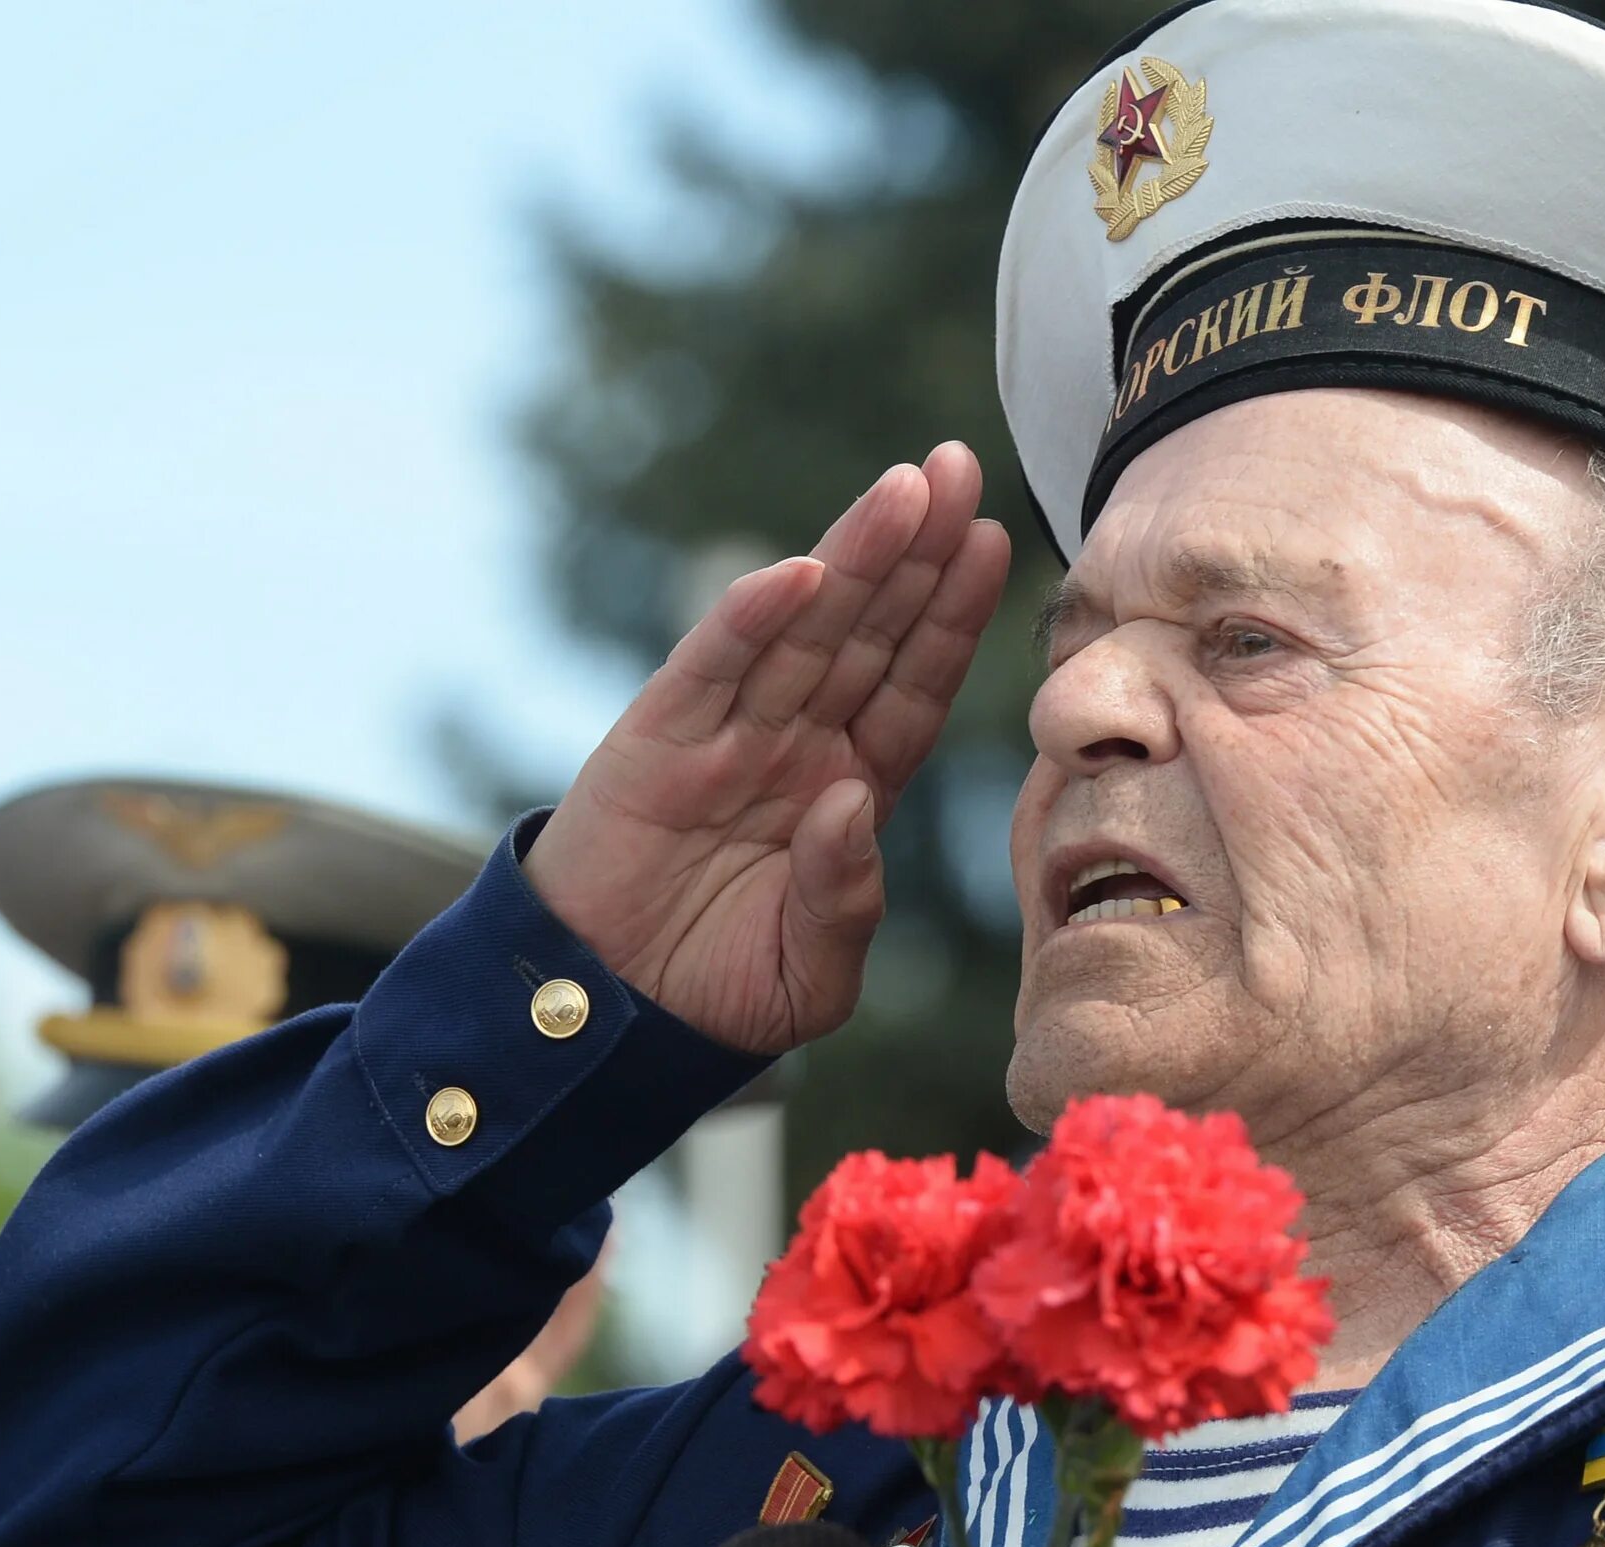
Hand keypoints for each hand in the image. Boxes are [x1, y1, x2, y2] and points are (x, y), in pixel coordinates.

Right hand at [524, 442, 1010, 1054]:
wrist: (610, 1021)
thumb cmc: (719, 996)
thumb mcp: (811, 972)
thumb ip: (847, 899)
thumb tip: (855, 803)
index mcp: (850, 791)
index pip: (914, 688)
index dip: (952, 618)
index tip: (994, 545)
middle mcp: (796, 745)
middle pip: (870, 633)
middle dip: (916, 552)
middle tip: (961, 467)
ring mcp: (727, 735)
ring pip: (804, 630)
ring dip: (854, 556)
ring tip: (907, 487)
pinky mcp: (656, 741)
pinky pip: (712, 668)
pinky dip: (752, 618)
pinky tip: (803, 571)